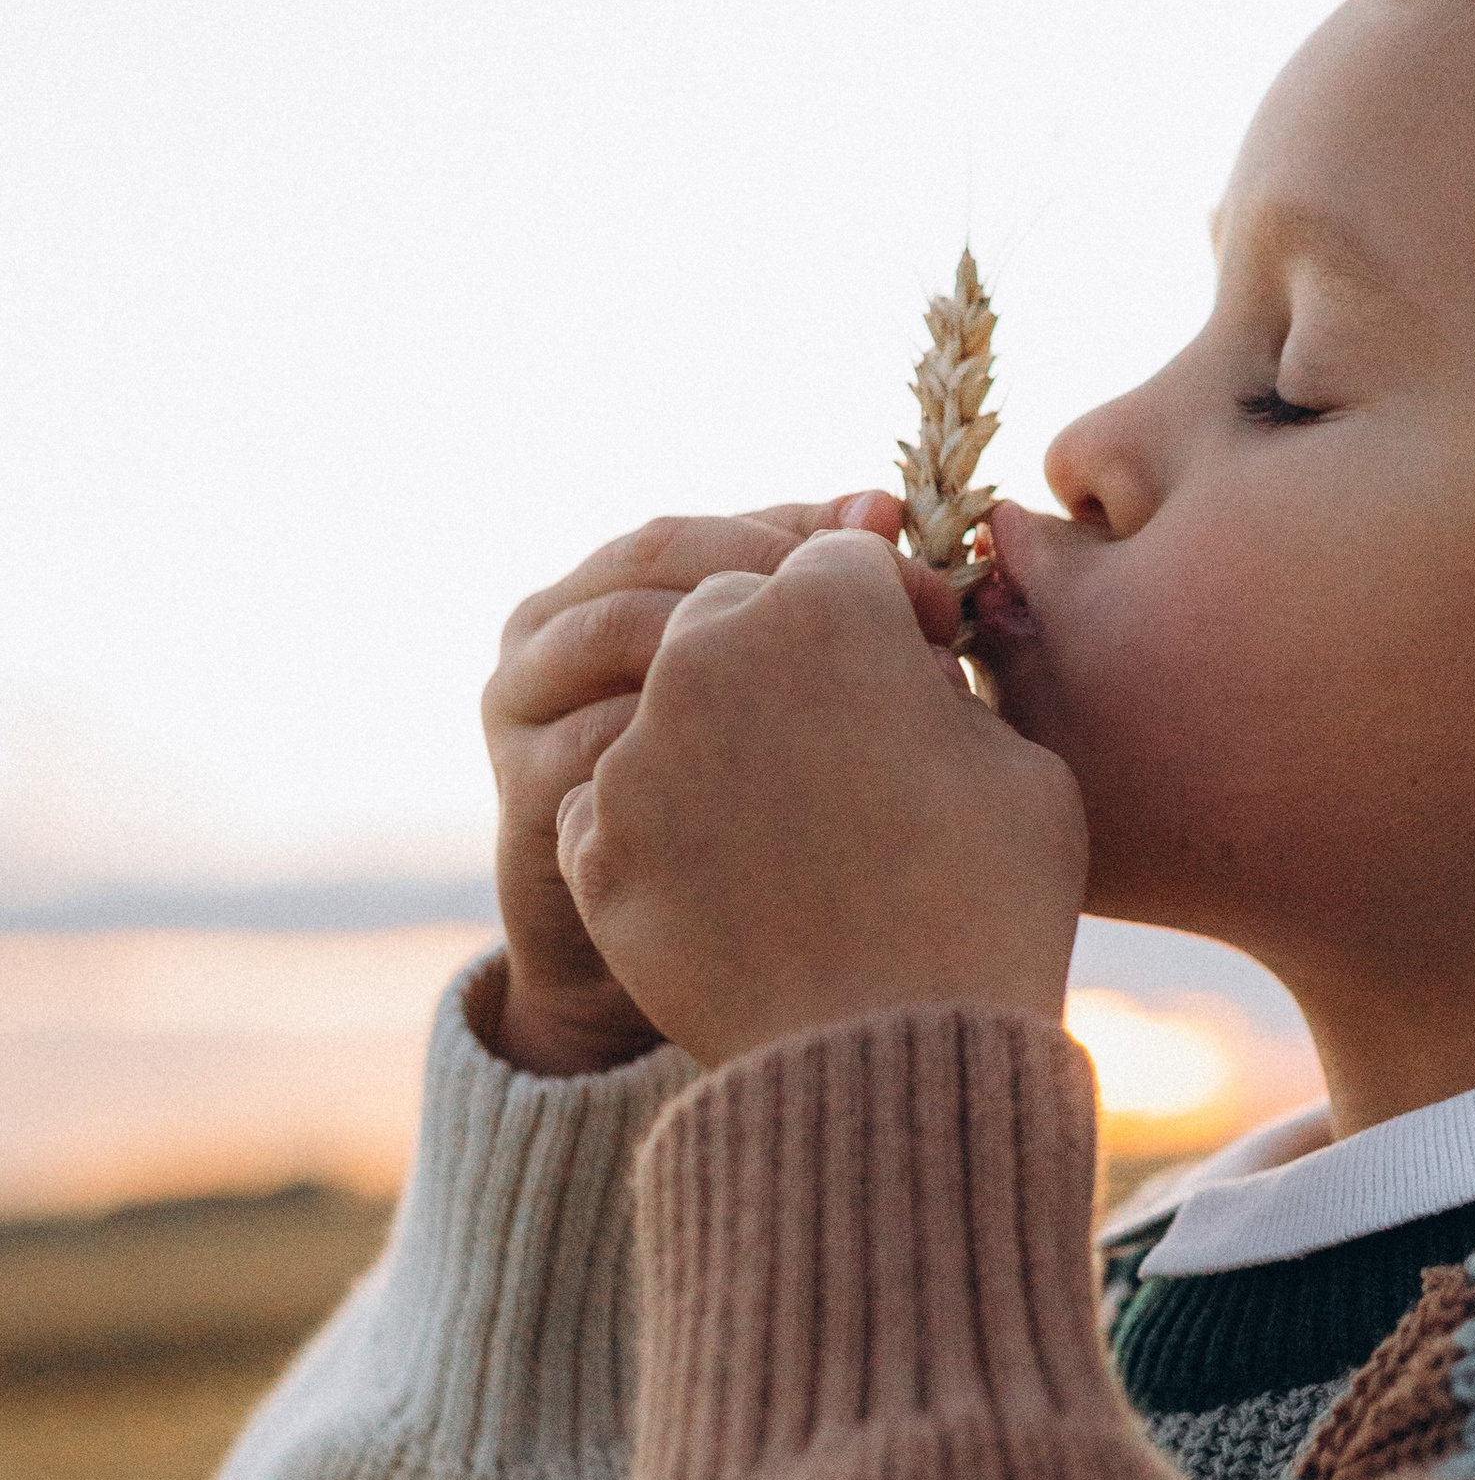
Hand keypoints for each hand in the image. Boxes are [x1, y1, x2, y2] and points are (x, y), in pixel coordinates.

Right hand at [482, 503, 854, 1073]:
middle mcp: (551, 630)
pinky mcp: (530, 802)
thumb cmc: (750, 821)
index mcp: (620, 584)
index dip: (835, 550)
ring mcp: (525, 714)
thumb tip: (883, 510)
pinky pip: (604, 749)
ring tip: (865, 713)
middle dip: (789, 588)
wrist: (666, 968)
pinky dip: (700, 755)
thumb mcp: (788, 702)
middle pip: (664, 563)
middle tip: (904, 637)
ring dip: (747, 661)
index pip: (725, 531)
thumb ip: (821, 611)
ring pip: (625, 635)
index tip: (943, 593)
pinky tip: (798, 787)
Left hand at [553, 527, 1087, 1070]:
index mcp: (823, 608)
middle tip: (840, 729)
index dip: (887, 607)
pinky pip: (622, 807)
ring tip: (789, 822)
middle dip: (786, 658)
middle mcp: (707, 655)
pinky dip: (669, 829)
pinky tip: (735, 882)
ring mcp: (636, 754)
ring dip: (721, 742)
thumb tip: (909, 668)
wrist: (895, 1064)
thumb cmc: (988, 907)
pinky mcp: (592, 847)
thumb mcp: (1019, 766)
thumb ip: (946, 682)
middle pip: (734, 615)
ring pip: (670, 710)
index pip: (840, 562)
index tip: (916, 657)